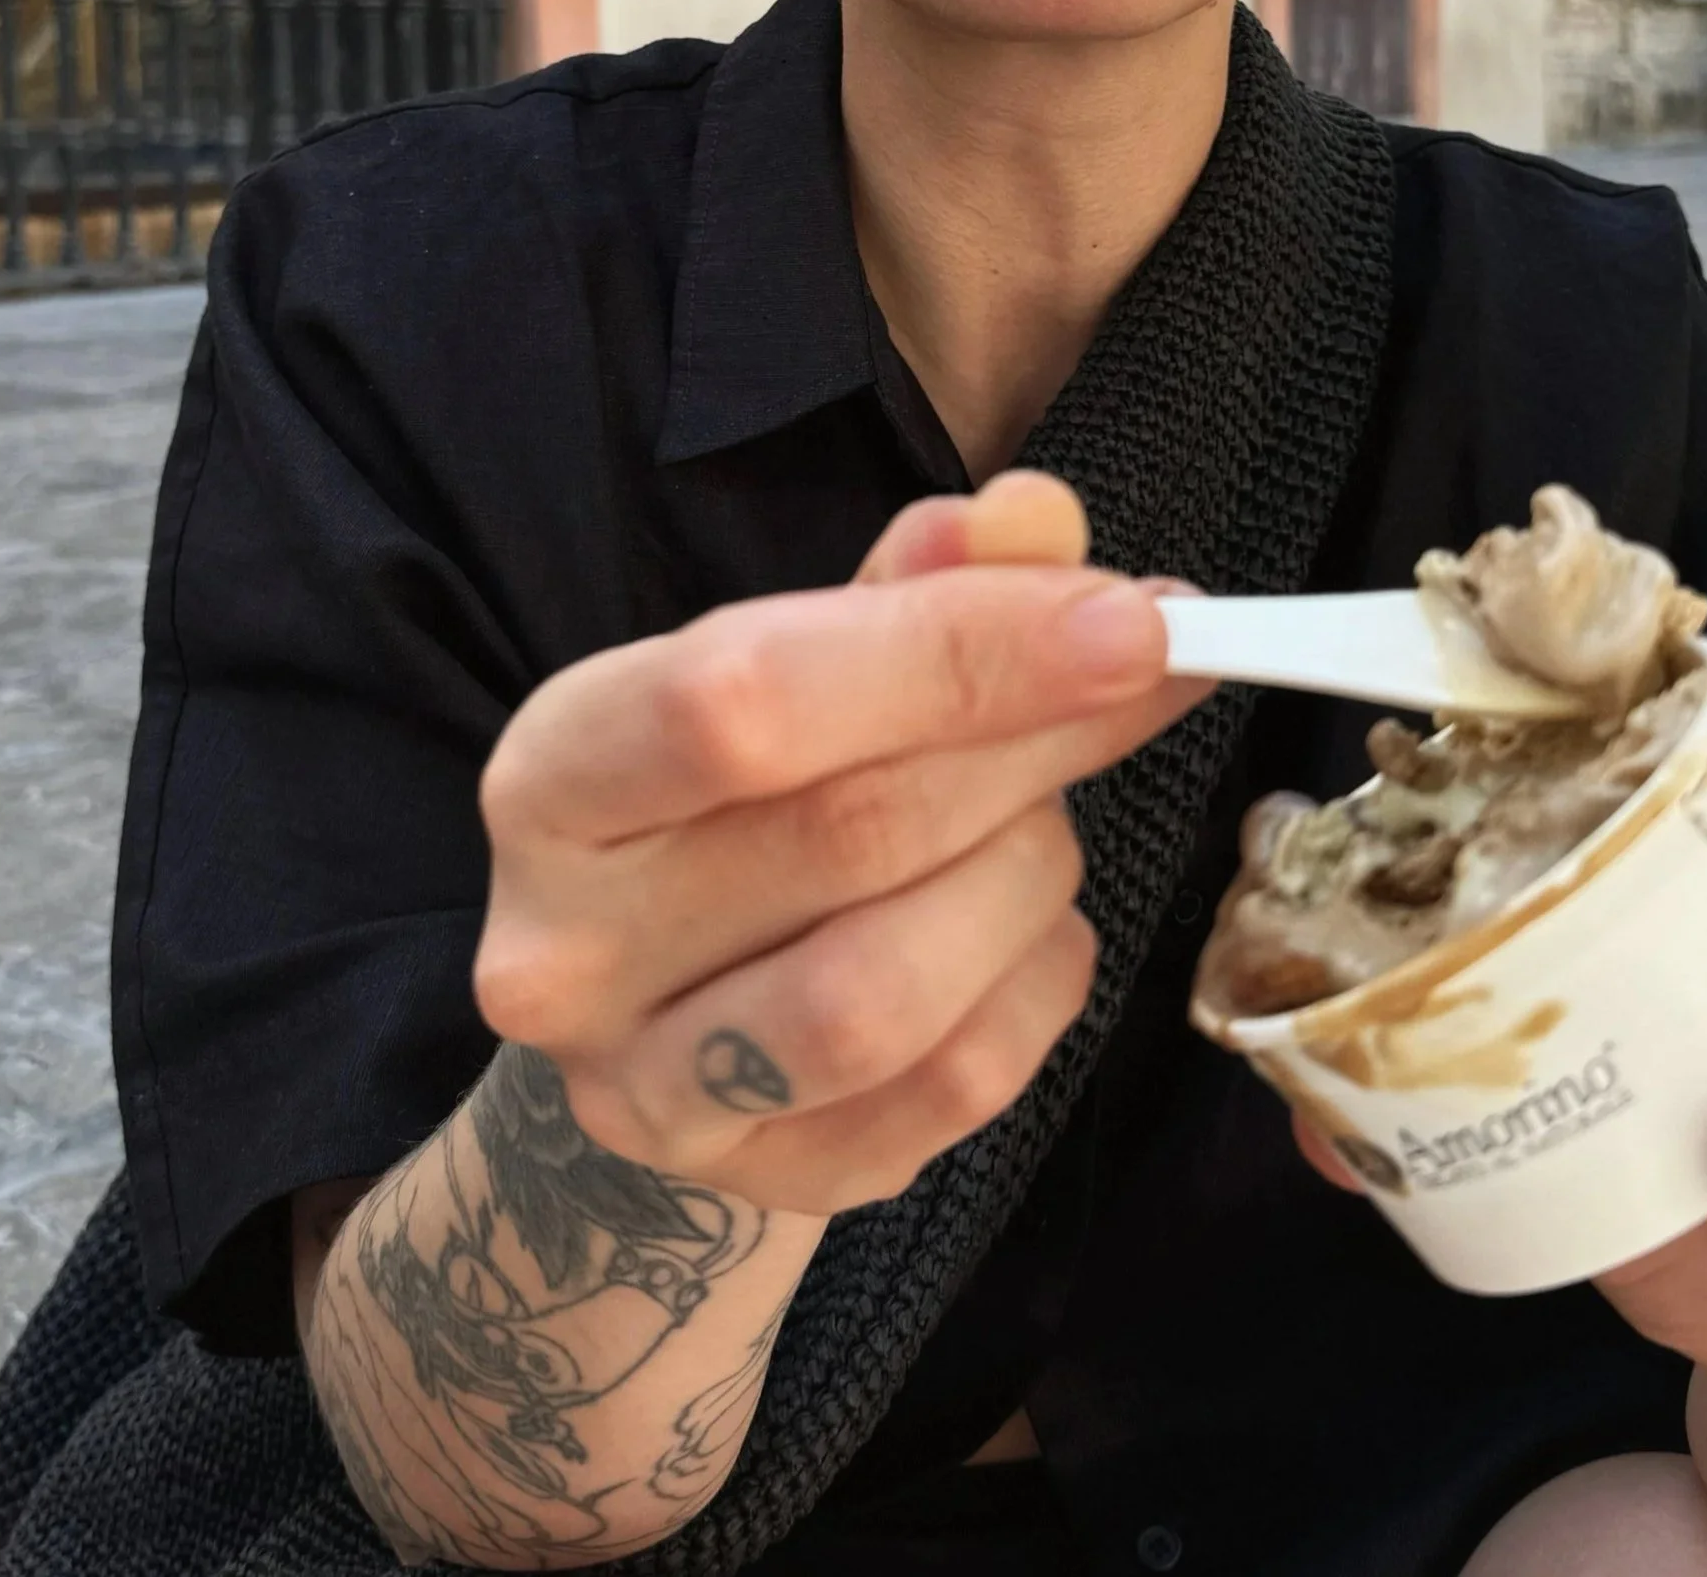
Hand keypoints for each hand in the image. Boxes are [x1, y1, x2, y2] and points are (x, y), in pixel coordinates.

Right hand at [472, 473, 1199, 1214]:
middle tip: (1152, 674)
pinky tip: (1027, 924)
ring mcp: (649, 1091)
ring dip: (1027, 876)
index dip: (956, 651)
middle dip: (1040, 740)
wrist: (657, 1014)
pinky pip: (954, 1090)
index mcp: (554, 773)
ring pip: (895, 991)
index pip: (747, 700)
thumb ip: (909, 588)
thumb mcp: (787, 660)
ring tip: (1044, 818)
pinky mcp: (759, 1185)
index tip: (1130, 615)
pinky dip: (1036, 984)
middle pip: (851, 833)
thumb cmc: (736, 800)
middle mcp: (567, 947)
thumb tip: (1035, 522)